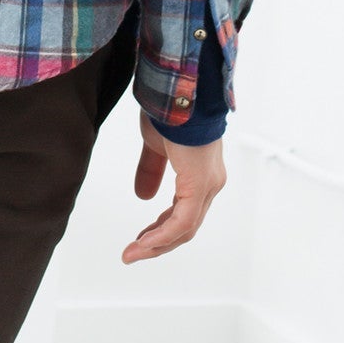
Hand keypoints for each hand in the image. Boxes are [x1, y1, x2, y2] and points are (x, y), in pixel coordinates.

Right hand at [120, 111, 227, 261]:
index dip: (161, 228)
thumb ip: (151, 170)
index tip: (140, 239)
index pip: (185, 211)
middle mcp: (211, 182)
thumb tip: (143, 196)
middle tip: (134, 252)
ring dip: (157, 244)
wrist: (176, 90)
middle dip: (158, 242)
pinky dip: (162, 236)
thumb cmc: (169, 110)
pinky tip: (144, 243)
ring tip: (132, 253)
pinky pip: (182, 222)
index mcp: (202, 172)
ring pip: (185, 228)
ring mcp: (208, 185)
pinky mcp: (199, 185)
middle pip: (186, 225)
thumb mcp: (155, 145)